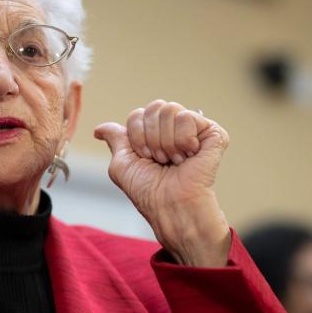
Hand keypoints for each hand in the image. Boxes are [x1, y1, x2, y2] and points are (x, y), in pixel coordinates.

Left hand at [94, 100, 231, 266]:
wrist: (170, 205)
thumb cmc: (148, 191)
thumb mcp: (122, 165)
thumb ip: (115, 140)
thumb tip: (98, 130)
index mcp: (155, 133)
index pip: (137, 115)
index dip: (136, 138)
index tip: (145, 158)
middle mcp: (174, 128)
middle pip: (153, 108)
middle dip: (151, 138)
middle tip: (161, 160)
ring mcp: (195, 129)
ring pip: (170, 110)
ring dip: (166, 142)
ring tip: (175, 161)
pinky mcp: (213, 133)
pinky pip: (188, 117)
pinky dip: (183, 140)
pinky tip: (189, 156)